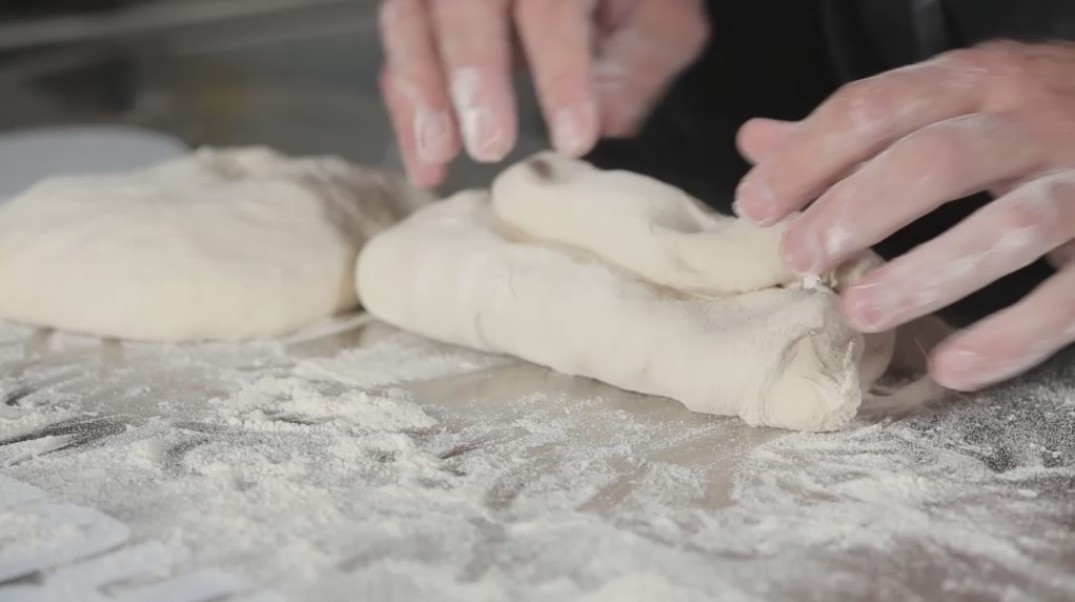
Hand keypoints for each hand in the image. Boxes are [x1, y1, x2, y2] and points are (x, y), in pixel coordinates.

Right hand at [378, 0, 708, 187]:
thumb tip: (604, 121)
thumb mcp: (659, 17)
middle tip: (489, 146)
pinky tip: (422, 161)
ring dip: (419, 91)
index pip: (551, 5)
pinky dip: (404, 106)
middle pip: (466, 2)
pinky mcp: (419, 4)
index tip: (574, 138)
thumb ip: (638, 62)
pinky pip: (399, 47)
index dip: (561, 72)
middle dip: (474, 75)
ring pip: (409, 18)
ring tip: (437, 155)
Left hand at [734, 41, 1074, 391]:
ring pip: (1009, 224)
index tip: (753, 206)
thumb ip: (858, 129)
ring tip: (860, 312)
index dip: (808, 157)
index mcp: (977, 81)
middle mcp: (1031, 121)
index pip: (878, 107)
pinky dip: (1011, 336)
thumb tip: (757, 143)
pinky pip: (1070, 296)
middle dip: (857, 209)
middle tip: (799, 257)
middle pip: (937, 159)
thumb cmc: (1032, 119)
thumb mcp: (952, 102)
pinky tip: (953, 367)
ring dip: (928, 273)